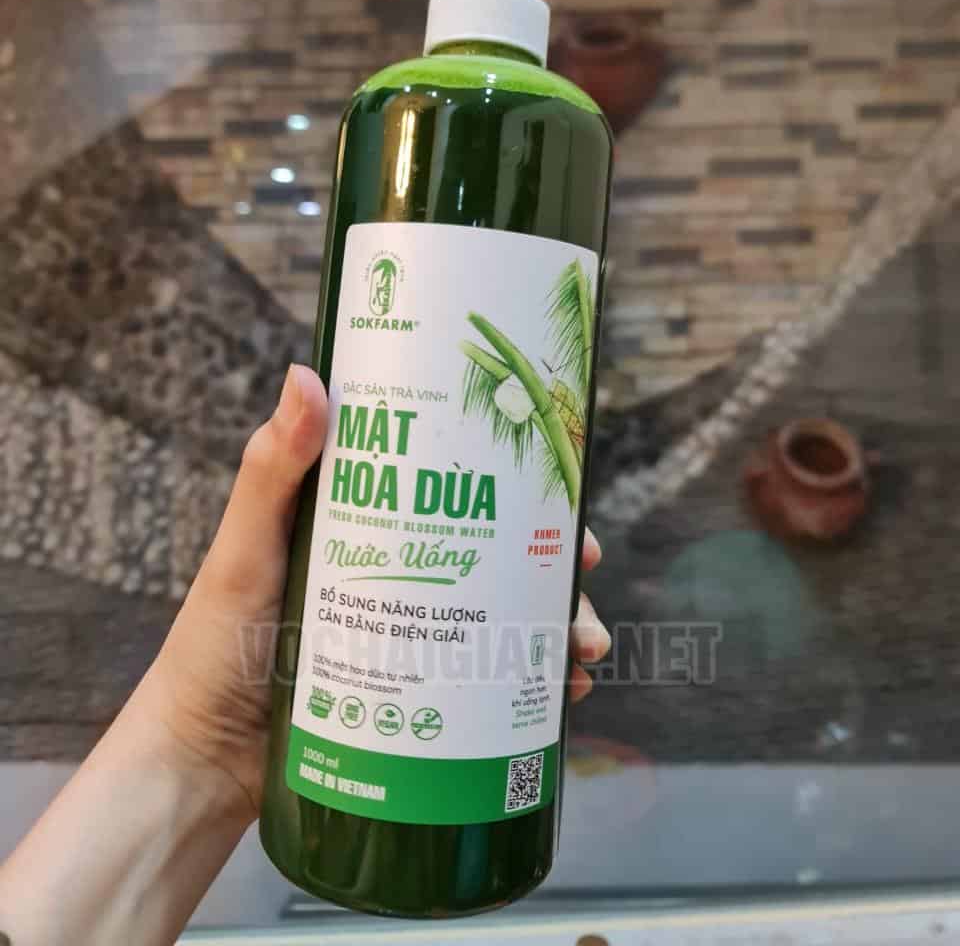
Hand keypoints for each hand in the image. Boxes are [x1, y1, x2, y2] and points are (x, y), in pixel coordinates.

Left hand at [142, 364, 610, 823]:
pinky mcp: (420, 698)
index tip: (562, 486)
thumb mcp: (246, 549)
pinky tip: (565, 697)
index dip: (519, 484)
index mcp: (372, 525)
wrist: (202, 762)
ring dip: (558, 626)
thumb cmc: (215, 642)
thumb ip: (271, 470)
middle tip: (582, 570)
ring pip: (509, 619)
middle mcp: (404, 572)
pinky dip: (535, 687)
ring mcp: (415, 637)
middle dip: (554, 561)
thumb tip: (305, 373)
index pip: (458, 489)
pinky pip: (492, 684)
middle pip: (500, 553)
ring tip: (582, 652)